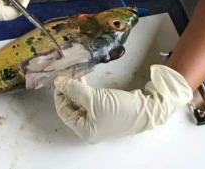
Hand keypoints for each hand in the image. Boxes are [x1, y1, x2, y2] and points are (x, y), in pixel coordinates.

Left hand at [53, 65, 192, 142]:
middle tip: (67, 74)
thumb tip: (58, 81)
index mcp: (84, 130)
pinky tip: (83, 81)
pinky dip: (85, 91)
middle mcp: (89, 128)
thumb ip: (74, 89)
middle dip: (68, 90)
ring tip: (75, 75)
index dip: (60, 94)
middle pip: (71, 107)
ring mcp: (97, 120)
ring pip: (80, 102)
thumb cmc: (119, 108)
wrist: (146, 109)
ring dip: (76, 89)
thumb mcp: (93, 97)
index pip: (64, 111)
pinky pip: (89, 101)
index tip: (60, 79)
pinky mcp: (104, 112)